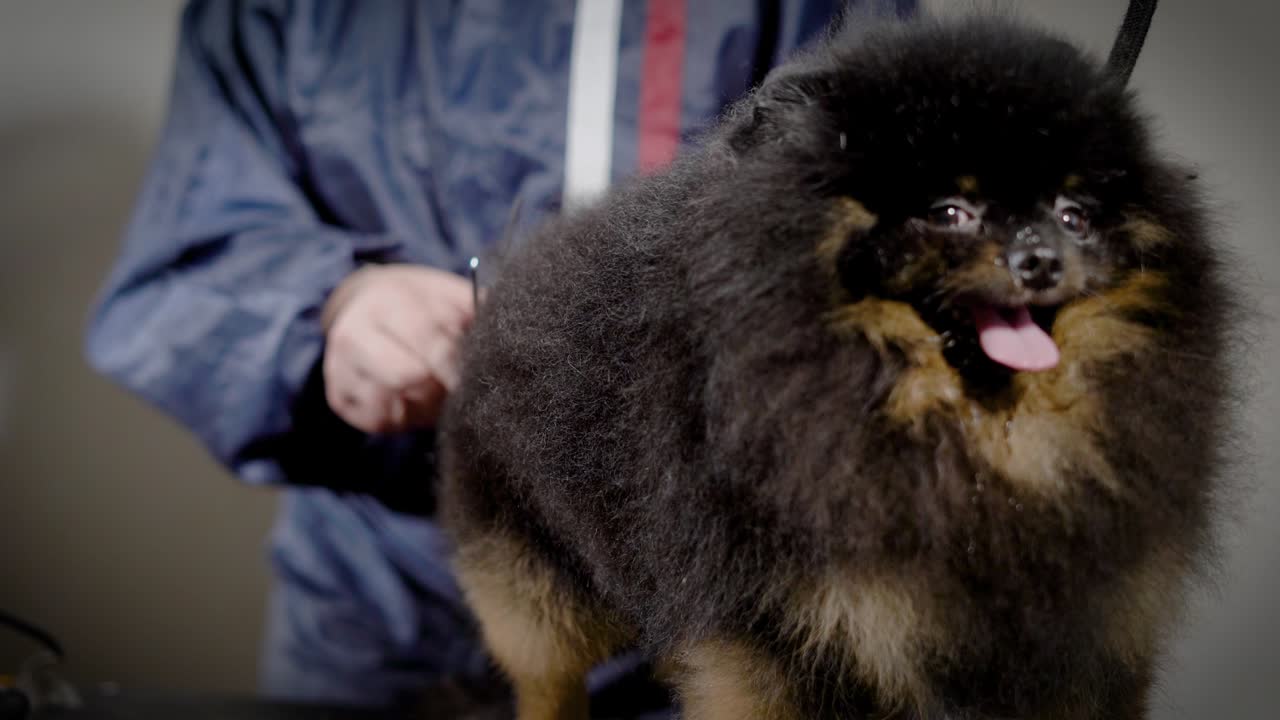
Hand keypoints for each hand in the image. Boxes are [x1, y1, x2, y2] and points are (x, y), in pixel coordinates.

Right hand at [320, 264, 473, 432]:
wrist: (368, 307)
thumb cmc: (419, 305)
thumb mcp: (444, 295)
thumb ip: (471, 310)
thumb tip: (502, 327)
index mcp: (382, 303)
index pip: (425, 338)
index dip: (454, 361)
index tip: (475, 374)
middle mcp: (351, 336)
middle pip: (406, 376)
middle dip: (440, 386)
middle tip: (457, 386)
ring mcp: (339, 369)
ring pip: (392, 404)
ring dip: (425, 404)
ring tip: (436, 390)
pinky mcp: (339, 399)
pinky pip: (381, 421)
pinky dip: (407, 417)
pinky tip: (415, 400)